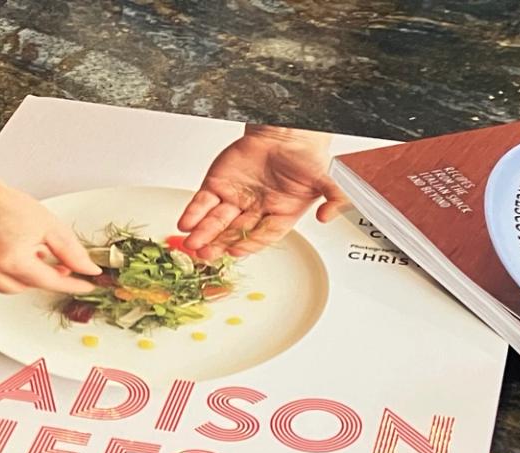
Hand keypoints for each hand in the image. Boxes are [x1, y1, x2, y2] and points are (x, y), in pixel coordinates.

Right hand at [0, 168, 99, 293]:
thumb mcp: (42, 220)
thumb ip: (68, 248)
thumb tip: (87, 267)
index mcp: (11, 259)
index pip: (51, 282)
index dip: (71, 284)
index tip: (85, 285)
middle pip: (24, 287)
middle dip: (38, 276)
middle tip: (50, 263)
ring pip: (1, 285)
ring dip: (15, 274)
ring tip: (20, 251)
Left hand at [179, 126, 350, 260]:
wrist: (285, 131)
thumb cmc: (304, 159)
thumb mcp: (326, 179)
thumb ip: (333, 197)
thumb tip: (328, 217)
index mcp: (278, 217)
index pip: (262, 236)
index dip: (248, 243)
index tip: (235, 250)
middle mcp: (255, 212)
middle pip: (234, 232)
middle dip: (219, 243)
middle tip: (206, 255)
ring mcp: (234, 200)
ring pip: (215, 221)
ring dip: (203, 233)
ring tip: (192, 244)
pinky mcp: (218, 186)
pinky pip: (203, 203)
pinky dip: (194, 212)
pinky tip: (185, 223)